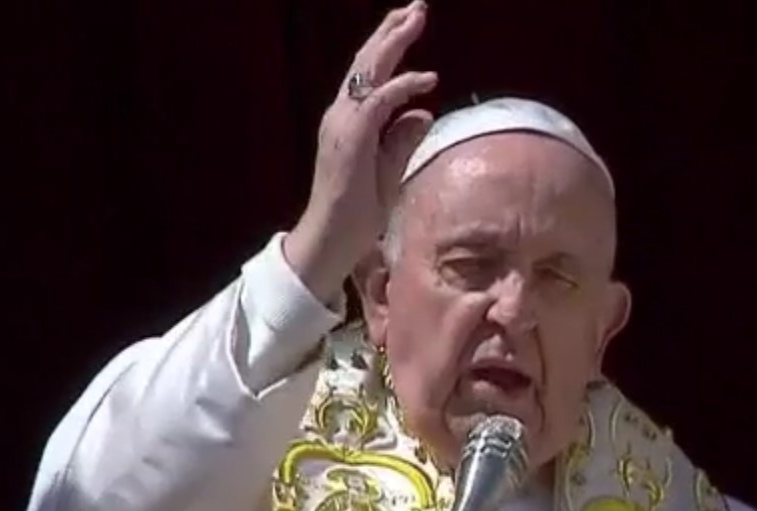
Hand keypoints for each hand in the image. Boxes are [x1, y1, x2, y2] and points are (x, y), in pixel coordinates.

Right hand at [281, 1, 437, 303]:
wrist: (330, 241)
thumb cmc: (356, 215)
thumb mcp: (388, 172)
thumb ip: (402, 142)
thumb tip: (423, 113)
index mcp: (347, 122)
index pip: (367, 75)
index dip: (388, 47)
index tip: (410, 26)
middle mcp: (340, 116)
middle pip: (367, 62)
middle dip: (391, 31)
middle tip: (416, 7)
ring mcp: (343, 125)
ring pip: (369, 71)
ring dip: (394, 42)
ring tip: (416, 19)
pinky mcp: (351, 138)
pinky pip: (379, 101)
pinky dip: (404, 86)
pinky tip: (427, 79)